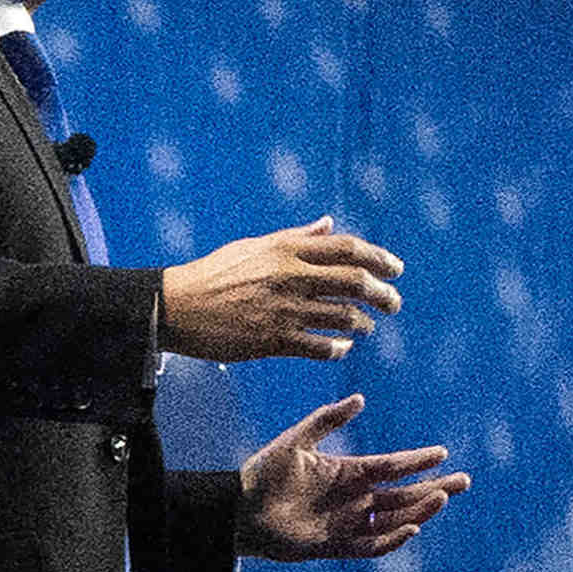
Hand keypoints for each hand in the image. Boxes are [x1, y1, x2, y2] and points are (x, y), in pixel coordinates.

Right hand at [161, 217, 402, 362]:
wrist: (176, 306)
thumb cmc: (216, 273)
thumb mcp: (256, 246)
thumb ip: (297, 237)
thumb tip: (329, 223)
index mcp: (286, 250)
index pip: (347, 248)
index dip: (379, 258)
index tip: (396, 270)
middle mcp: (290, 276)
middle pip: (354, 282)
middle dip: (384, 295)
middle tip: (393, 303)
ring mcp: (283, 310)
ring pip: (344, 317)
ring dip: (363, 324)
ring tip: (367, 327)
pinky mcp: (273, 340)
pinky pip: (321, 347)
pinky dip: (339, 348)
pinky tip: (343, 347)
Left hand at [236, 397, 467, 563]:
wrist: (238, 510)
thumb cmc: (264, 474)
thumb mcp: (296, 441)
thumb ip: (327, 419)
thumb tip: (361, 399)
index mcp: (348, 473)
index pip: (391, 467)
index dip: (416, 460)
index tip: (442, 453)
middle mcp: (354, 499)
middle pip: (403, 493)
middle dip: (433, 487)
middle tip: (463, 481)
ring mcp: (347, 523)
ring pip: (393, 518)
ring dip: (419, 510)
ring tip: (442, 498)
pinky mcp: (335, 546)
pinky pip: (371, 545)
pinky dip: (392, 539)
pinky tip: (411, 528)